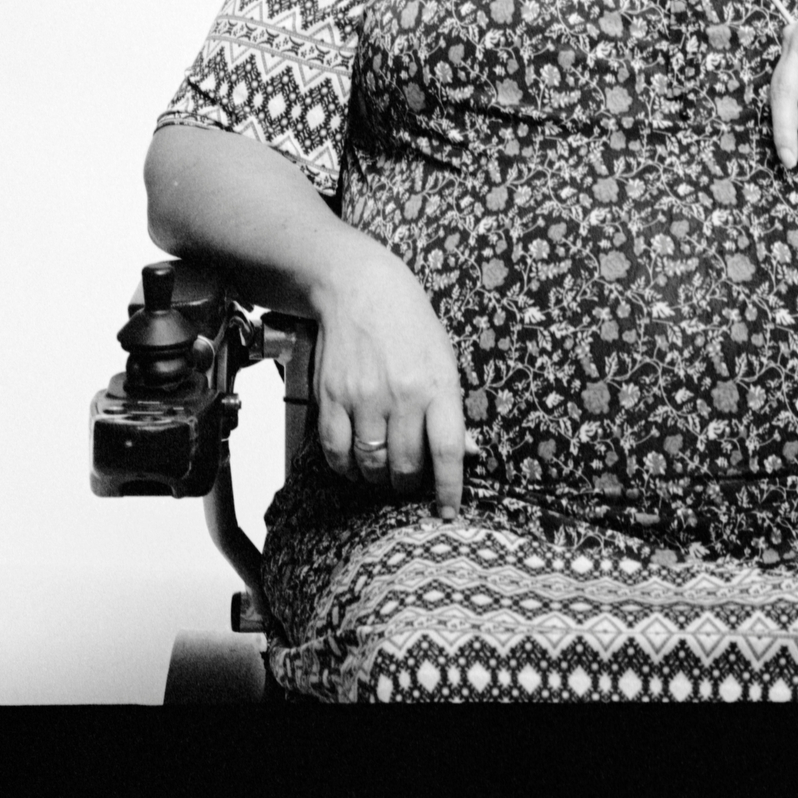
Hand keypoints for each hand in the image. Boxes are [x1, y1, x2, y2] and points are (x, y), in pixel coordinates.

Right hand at [307, 226, 467, 516]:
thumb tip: (466, 452)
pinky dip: (346, 467)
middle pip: (406, 466)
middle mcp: (401, 395)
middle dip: (409, 483)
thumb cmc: (409, 322)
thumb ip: (451, 407)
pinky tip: (355, 462)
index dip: (449, 488)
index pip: (448, 451)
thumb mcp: (444, 357)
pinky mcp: (331, 398)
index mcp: (437, 384)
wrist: (359, 287)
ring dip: (378, 479)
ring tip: (383, 470)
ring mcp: (363, 398)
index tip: (448, 510)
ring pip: (371, 466)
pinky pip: (337, 454)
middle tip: (409, 479)